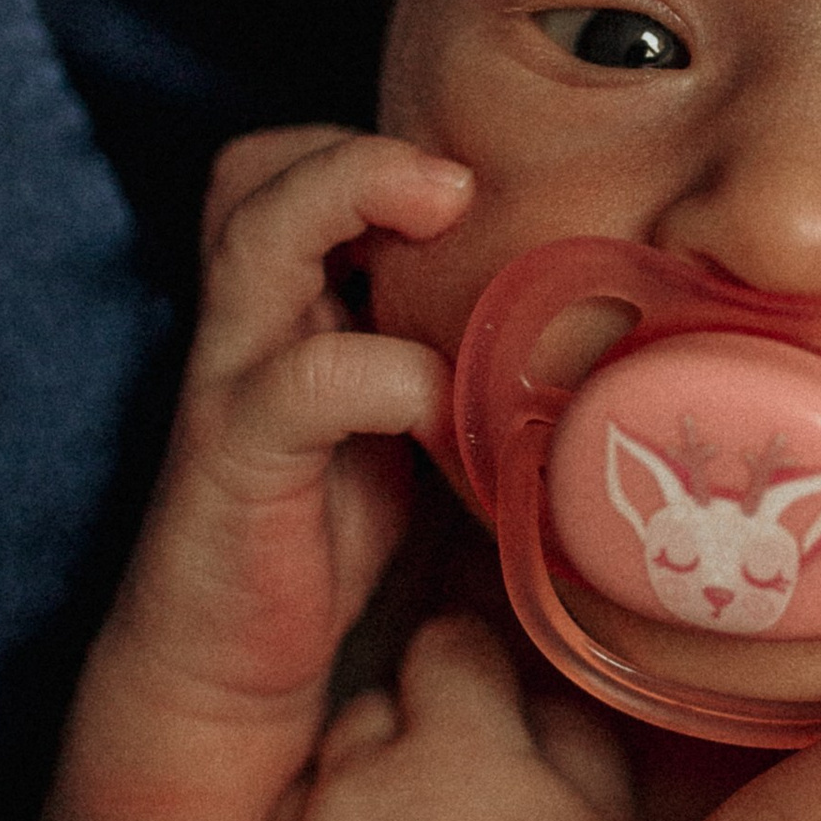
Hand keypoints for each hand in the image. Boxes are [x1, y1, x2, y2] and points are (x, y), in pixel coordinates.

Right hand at [51, 126, 474, 820]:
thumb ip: (453, 356)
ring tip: (440, 205)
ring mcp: (233, 387)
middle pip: (250, 169)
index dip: (373, 151)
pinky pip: (299, 385)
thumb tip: (600, 318)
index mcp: (289, 311)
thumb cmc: (322, 539)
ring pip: (252, 233)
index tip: (476, 181)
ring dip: (350, 194)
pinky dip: (378, 372)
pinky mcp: (235, 465)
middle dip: (350, 146)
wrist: (221, 674)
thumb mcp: (400, 425)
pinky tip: (433, 400)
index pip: (294, 169)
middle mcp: (249, 330)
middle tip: (452, 179)